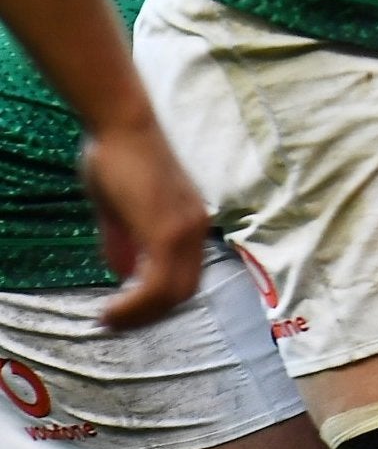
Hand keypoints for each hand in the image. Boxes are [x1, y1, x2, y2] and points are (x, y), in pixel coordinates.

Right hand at [80, 117, 206, 328]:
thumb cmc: (117, 158)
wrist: (122, 126)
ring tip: (110, 320)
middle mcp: (196, 228)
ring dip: (140, 315)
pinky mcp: (167, 230)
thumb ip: (124, 242)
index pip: (186, 277)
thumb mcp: (119, 210)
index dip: (159, 302)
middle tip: (118, 323)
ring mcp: (185, 229)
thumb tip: (124, 274)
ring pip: (173, 293)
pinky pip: (157, 283)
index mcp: (190, 223)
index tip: (128, 312)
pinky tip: (112, 310)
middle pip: (184, 292)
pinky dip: (135, 305)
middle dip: (150, 315)